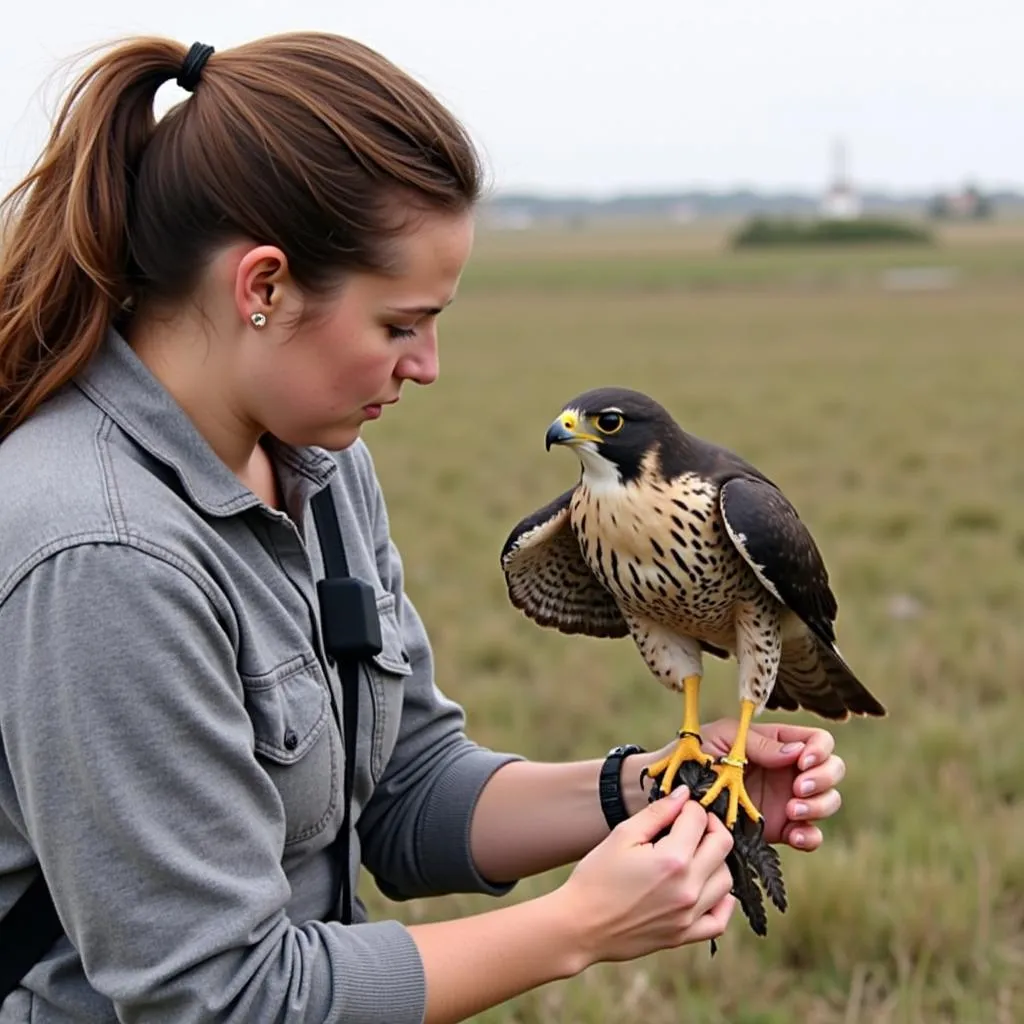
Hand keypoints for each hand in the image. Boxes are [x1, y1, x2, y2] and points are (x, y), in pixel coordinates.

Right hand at [557, 788, 735, 969]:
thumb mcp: (622, 835)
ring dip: (716, 860)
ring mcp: (689, 915)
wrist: (580, 926)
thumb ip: (657, 812)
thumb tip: (684, 795)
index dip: (690, 806)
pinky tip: (707, 887)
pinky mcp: (684, 935)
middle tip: (692, 823)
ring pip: (726, 880)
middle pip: (722, 846)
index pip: (699, 820)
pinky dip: (722, 901)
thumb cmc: (596, 877)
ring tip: (695, 853)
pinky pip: (719, 919)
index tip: (680, 807)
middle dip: (710, 826)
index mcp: (672, 860)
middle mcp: (688, 888)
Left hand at [700, 719, 845, 850]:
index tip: (803, 761)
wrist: (671, 791)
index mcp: (777, 744)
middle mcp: (787, 771)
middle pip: (833, 770)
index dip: (820, 750)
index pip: (818, 741)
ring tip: (791, 810)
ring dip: (819, 806)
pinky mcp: (779, 829)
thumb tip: (797, 753)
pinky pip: (810, 835)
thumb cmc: (693, 755)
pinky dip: (810, 836)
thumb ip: (759, 742)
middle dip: (824, 778)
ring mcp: (786, 800)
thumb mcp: (723, 737)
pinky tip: (794, 834)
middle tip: (799, 786)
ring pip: (828, 802)